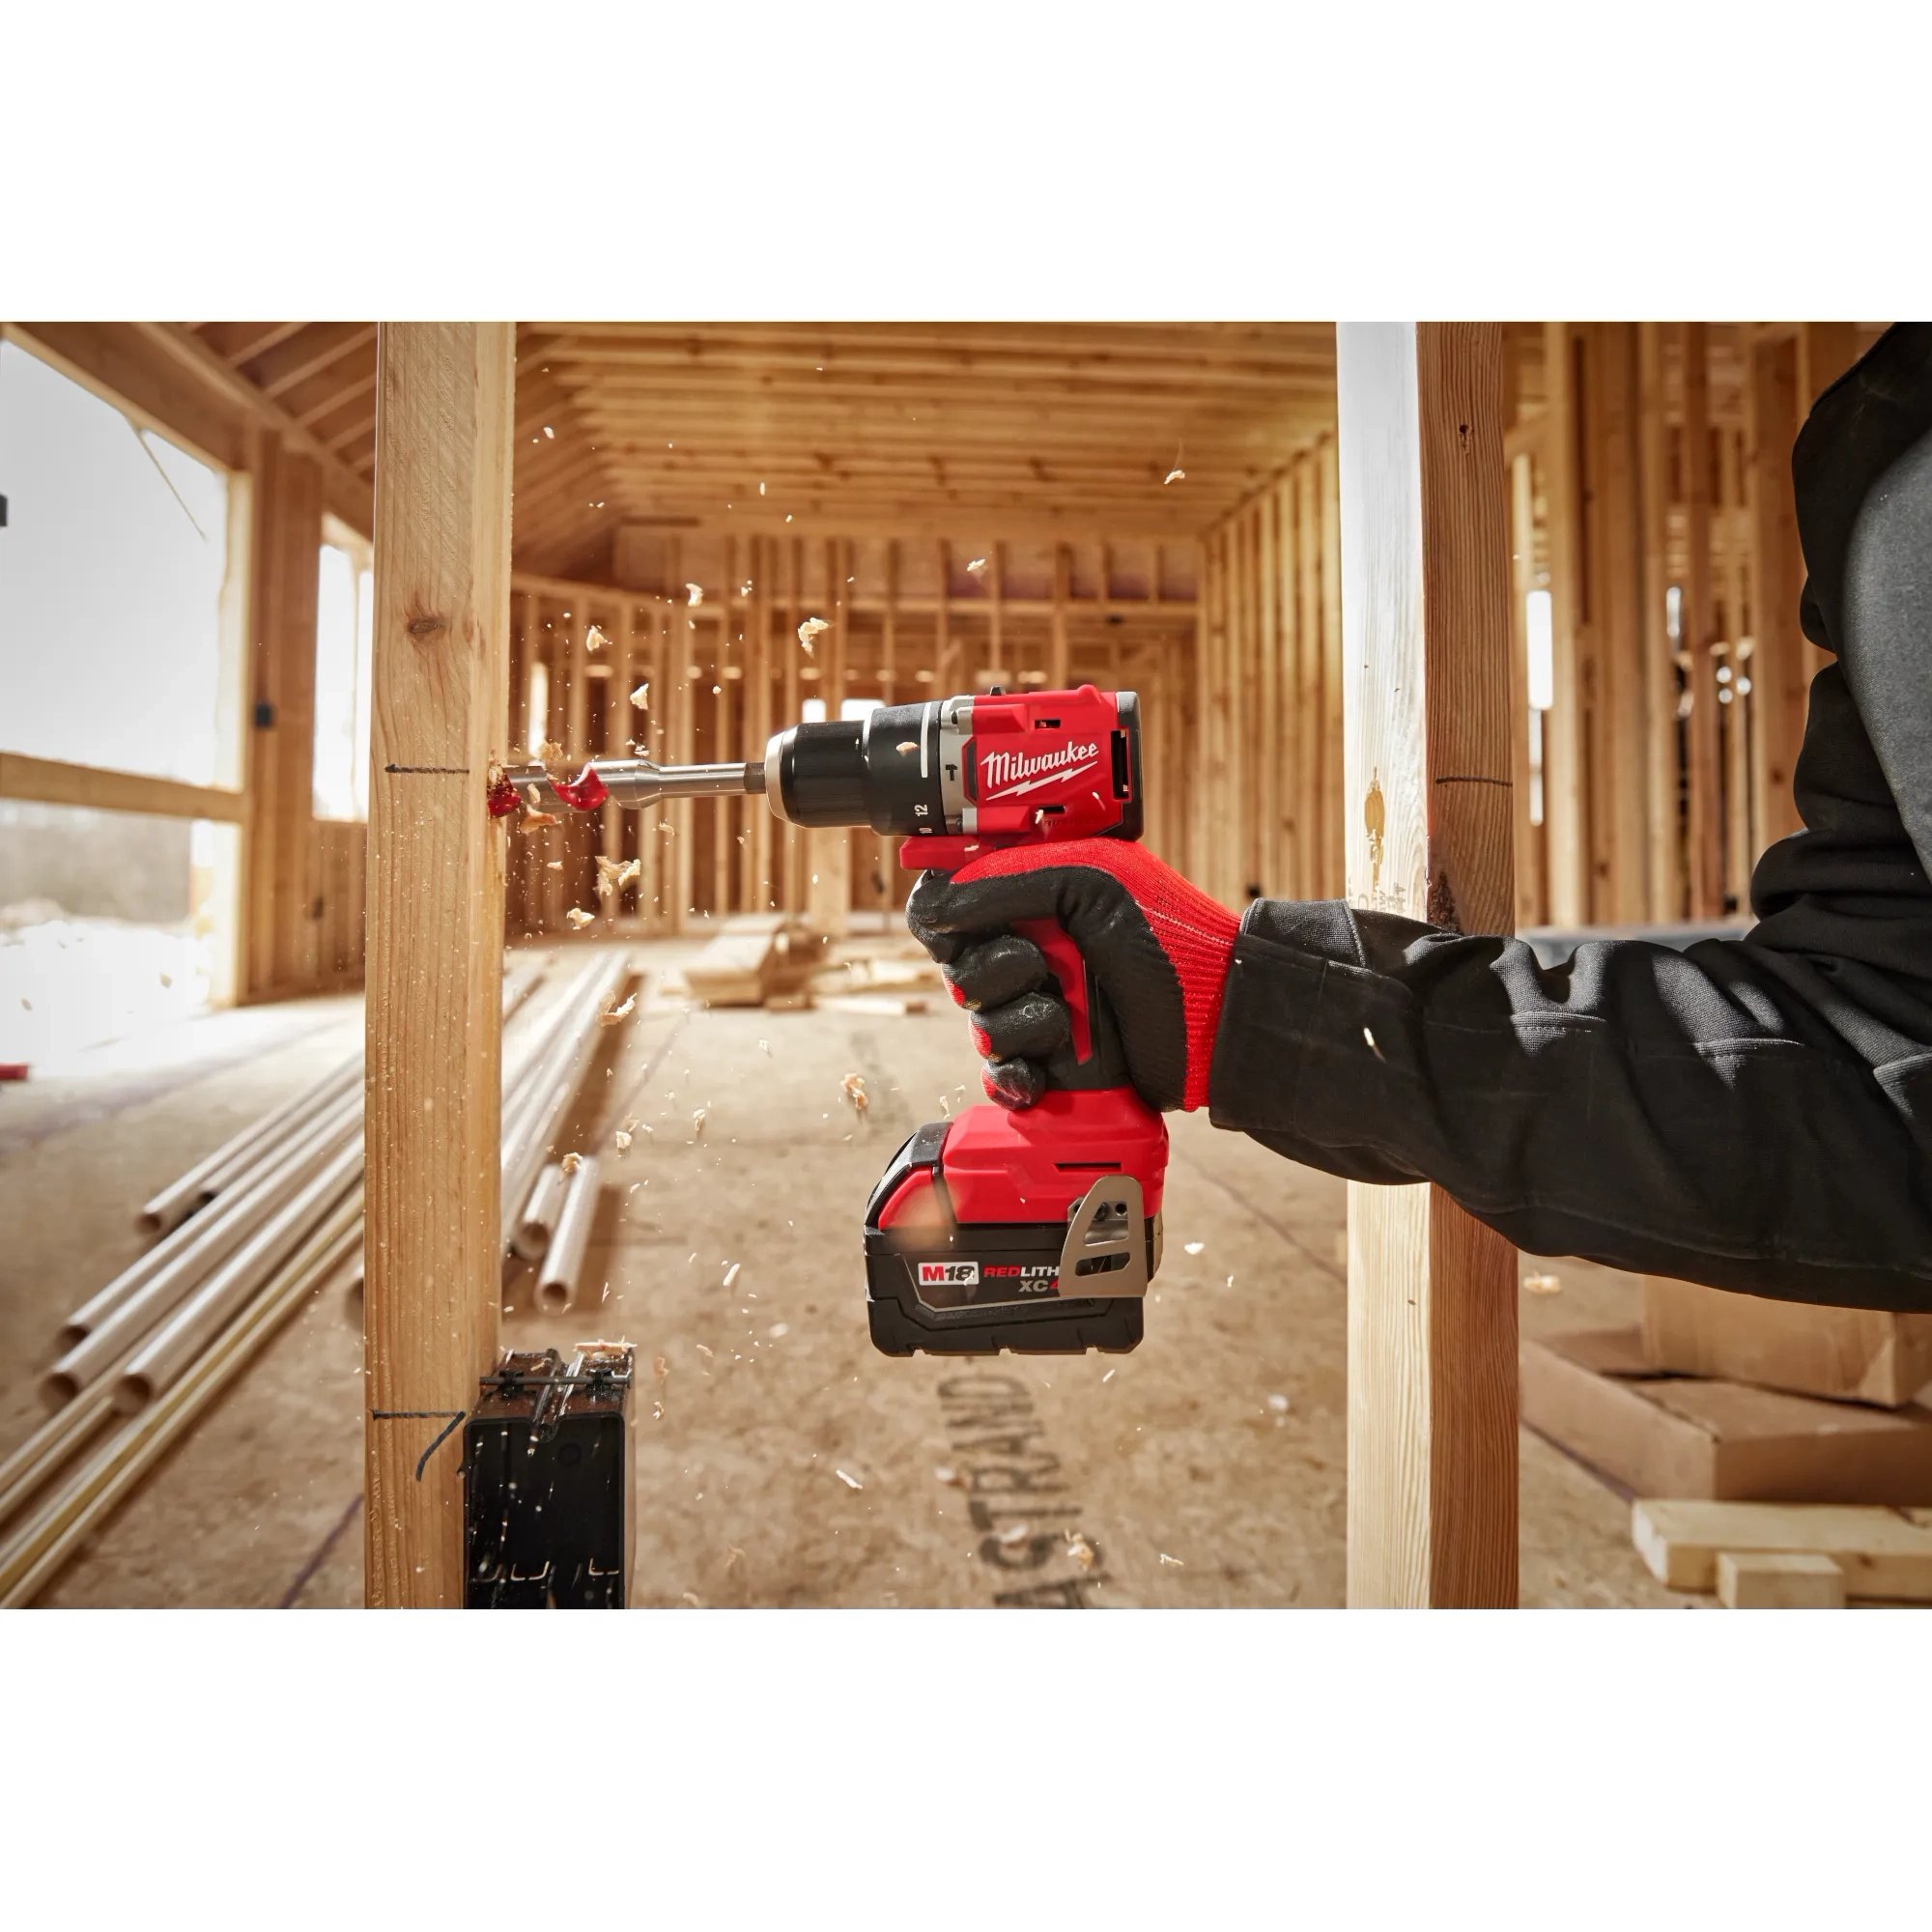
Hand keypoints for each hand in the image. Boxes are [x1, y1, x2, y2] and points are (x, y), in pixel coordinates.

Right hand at [905, 838, 1239, 1112]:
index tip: (953, 928)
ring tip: (1066, 1020)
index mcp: (1034, 903)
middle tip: (1041, 967)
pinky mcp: (1049, 1065)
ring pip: (978, 1024)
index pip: (951, 906)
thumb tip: (933, 908)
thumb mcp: (1090, 883)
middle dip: (993, 972)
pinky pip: (999, 1076)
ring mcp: (1038, 1012)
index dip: (941, 918)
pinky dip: (1016, 1074)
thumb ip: (1006, 883)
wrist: (1215, 1020)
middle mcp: (1030, 956)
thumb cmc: (1167, 938)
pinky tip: (1044, 1069)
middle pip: (955, 969)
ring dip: (1019, 1023)